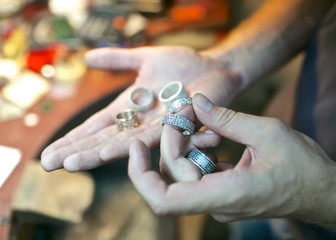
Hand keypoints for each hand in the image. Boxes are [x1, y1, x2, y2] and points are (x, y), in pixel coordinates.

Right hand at [41, 46, 239, 171]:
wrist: (215, 67)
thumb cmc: (183, 65)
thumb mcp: (145, 58)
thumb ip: (118, 60)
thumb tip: (87, 57)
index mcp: (130, 108)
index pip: (96, 126)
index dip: (73, 138)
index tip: (49, 152)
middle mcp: (140, 122)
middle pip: (103, 139)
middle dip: (77, 151)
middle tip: (49, 164)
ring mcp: (158, 126)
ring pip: (123, 143)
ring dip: (97, 152)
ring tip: (73, 162)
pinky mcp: (177, 125)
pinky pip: (153, 137)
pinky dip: (132, 144)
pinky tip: (109, 151)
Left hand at [128, 93, 335, 221]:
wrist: (321, 190)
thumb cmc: (304, 167)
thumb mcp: (267, 133)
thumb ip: (227, 119)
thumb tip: (197, 102)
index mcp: (225, 195)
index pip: (164, 200)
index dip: (141, 175)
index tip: (136, 146)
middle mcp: (215, 203)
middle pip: (172, 173)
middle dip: (171, 139)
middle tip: (186, 110)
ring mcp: (217, 200)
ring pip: (181, 172)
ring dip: (184, 142)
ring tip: (201, 119)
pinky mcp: (221, 192)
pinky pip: (196, 171)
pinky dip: (196, 150)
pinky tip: (211, 133)